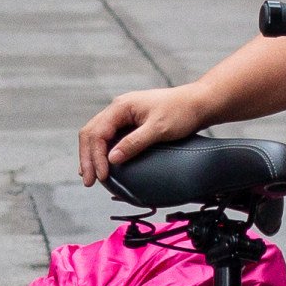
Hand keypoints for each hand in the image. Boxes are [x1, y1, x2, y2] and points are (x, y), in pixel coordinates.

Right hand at [78, 84, 211, 185]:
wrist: (198, 103)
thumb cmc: (181, 112)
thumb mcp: (158, 129)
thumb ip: (134, 143)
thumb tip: (112, 159)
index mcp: (120, 107)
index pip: (97, 133)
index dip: (95, 156)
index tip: (101, 176)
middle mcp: (117, 109)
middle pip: (90, 133)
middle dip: (87, 158)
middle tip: (88, 181)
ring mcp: (122, 115)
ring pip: (96, 135)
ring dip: (91, 155)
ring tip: (89, 176)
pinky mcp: (128, 122)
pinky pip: (107, 136)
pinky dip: (100, 151)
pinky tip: (100, 164)